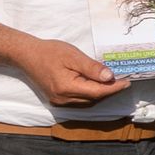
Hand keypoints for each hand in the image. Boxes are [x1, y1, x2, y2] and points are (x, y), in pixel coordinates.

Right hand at [17, 40, 131, 108]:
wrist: (27, 55)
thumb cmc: (49, 52)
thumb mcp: (73, 56)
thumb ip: (92, 68)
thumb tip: (109, 77)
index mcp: (66, 88)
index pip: (97, 92)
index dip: (114, 88)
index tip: (128, 81)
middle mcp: (63, 99)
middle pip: (94, 99)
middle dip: (110, 91)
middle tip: (123, 80)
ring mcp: (59, 101)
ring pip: (87, 102)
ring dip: (101, 94)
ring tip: (113, 83)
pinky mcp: (57, 100)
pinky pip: (79, 101)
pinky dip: (90, 95)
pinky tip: (96, 86)